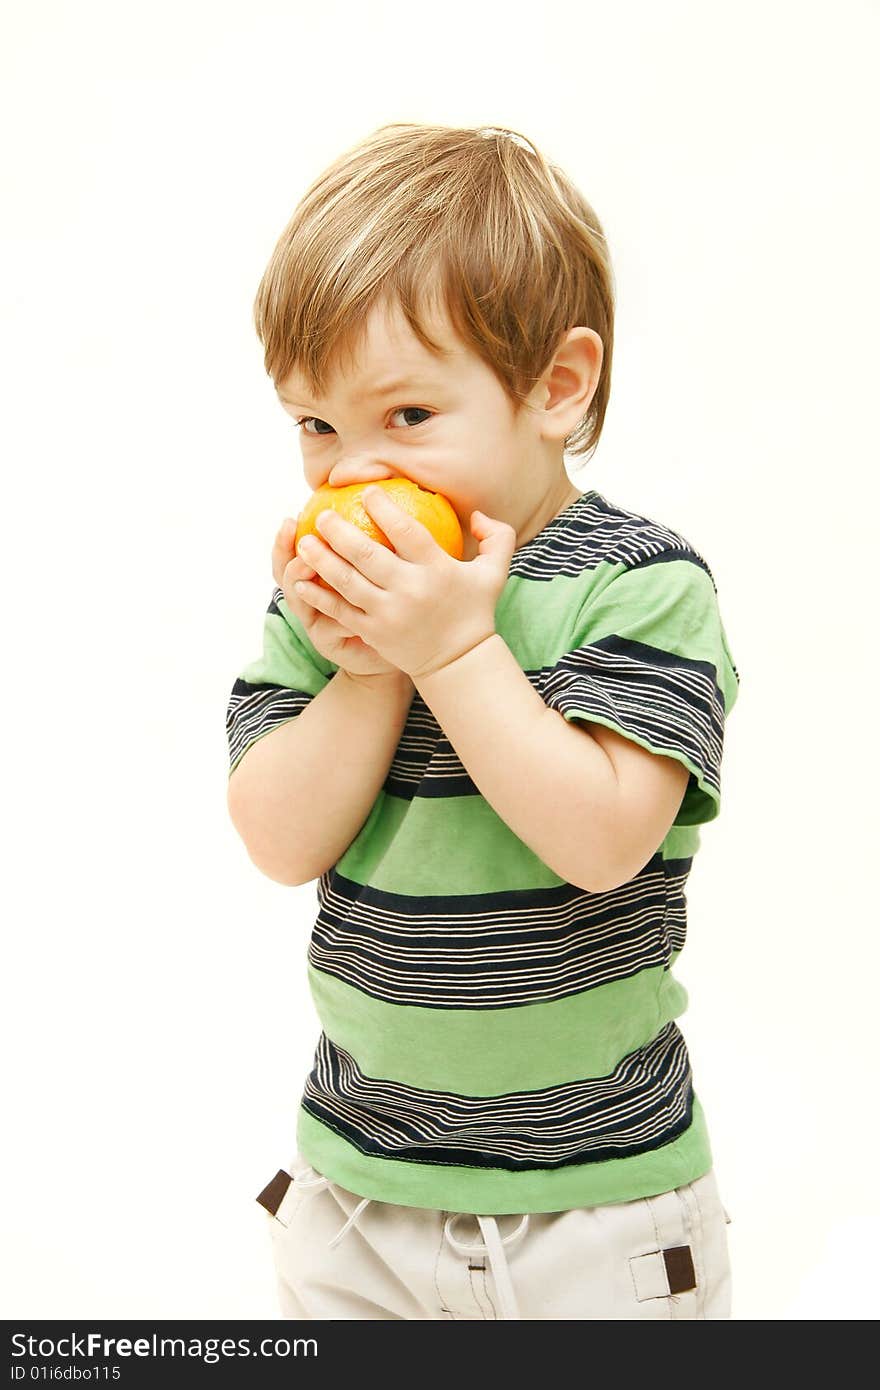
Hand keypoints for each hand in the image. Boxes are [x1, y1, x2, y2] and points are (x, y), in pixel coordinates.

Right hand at [272, 516, 410, 683]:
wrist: (391, 643)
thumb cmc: (387, 598)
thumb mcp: (377, 565)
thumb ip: (370, 537)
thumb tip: (374, 493)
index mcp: (314, 576)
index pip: (290, 552)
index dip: (286, 537)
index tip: (293, 515)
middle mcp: (309, 598)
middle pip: (284, 573)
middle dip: (285, 553)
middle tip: (296, 535)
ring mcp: (316, 621)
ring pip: (298, 600)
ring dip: (303, 581)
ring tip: (309, 565)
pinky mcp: (328, 643)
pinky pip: (328, 628)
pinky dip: (337, 617)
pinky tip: (349, 607)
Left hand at [291, 487, 516, 679]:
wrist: (458, 662)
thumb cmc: (474, 611)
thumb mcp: (494, 573)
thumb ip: (497, 536)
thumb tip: (475, 513)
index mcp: (438, 570)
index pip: (407, 532)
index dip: (384, 509)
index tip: (367, 493)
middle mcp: (411, 590)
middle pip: (367, 554)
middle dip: (339, 531)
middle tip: (322, 515)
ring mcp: (389, 613)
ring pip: (347, 581)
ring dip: (321, 560)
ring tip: (303, 542)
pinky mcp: (374, 632)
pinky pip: (340, 610)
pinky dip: (318, 596)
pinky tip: (299, 581)